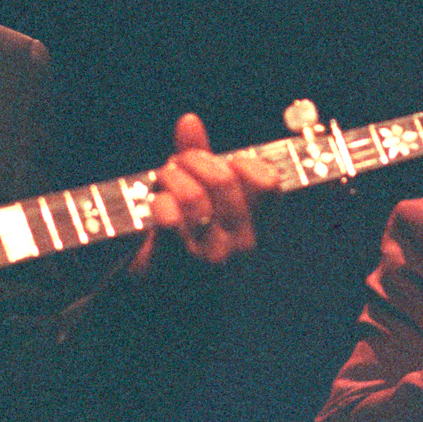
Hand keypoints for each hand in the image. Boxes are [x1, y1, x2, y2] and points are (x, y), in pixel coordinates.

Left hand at [146, 112, 278, 264]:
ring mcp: (213, 257)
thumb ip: (199, 159)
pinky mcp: (179, 264)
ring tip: (160, 182)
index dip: (238, 162)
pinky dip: (157, 201)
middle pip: (222, 179)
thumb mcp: (201, 202)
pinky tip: (154, 205)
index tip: (217, 166)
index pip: (267, 183)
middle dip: (191, 160)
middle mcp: (241, 244)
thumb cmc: (185, 245)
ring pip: (192, 195)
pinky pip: (169, 218)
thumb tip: (189, 120)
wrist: (161, 301)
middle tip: (174, 166)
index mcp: (257, 229)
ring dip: (169, 177)